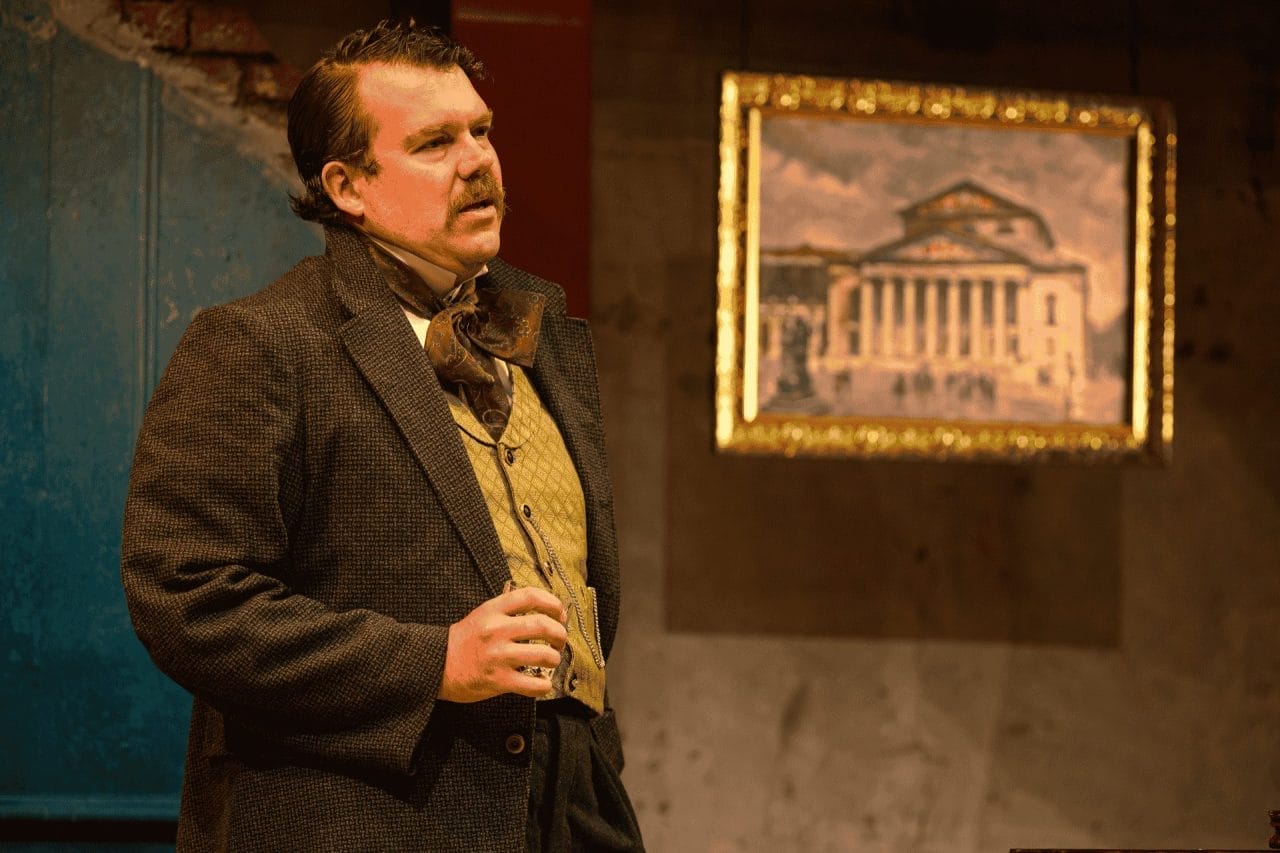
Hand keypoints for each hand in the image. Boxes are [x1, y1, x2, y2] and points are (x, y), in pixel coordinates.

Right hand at [438, 586, 567, 702]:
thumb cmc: (465, 641)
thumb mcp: (482, 614)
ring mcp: (498, 656)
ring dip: (554, 659)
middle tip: (560, 641)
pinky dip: (545, 685)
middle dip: (560, 634)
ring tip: (551, 660)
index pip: (531, 596)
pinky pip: (533, 685)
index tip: (560, 614)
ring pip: (543, 655)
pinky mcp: (498, 680)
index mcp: (493, 610)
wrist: (437, 665)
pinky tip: (542, 682)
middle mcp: (496, 630)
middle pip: (543, 625)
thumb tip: (545, 612)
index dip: (553, 603)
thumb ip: (509, 610)